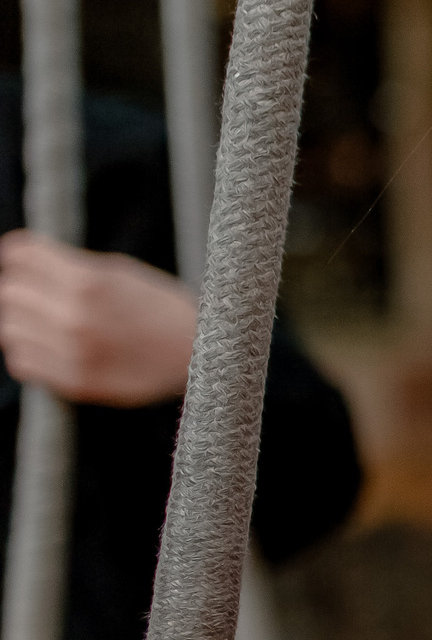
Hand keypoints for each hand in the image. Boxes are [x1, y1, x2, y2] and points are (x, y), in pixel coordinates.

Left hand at [0, 229, 198, 404]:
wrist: (203, 355)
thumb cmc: (163, 308)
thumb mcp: (122, 272)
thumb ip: (70, 266)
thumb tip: (17, 259)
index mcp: (89, 282)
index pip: (18, 256)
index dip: (18, 256)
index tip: (23, 261)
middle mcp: (75, 318)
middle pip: (8, 293)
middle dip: (20, 288)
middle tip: (39, 293)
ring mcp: (73, 353)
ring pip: (9, 329)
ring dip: (22, 322)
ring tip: (47, 322)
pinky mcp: (76, 383)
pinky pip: (22, 362)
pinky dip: (30, 351)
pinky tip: (53, 346)